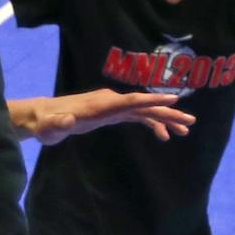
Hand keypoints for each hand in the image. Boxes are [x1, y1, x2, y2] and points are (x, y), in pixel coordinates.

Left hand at [25, 89, 196, 145]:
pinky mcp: (112, 114)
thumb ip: (59, 124)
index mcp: (102, 104)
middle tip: (190, 122)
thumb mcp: (50, 127)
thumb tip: (67, 120)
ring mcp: (113, 106)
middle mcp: (111, 101)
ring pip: (144, 110)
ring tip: (185, 131)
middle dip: (168, 112)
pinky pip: (137, 117)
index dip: (152, 99)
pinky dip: (152, 124)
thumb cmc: (47, 124)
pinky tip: (164, 135)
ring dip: (165, 119)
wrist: (43, 117)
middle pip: (144, 105)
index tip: (174, 98)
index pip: (131, 100)